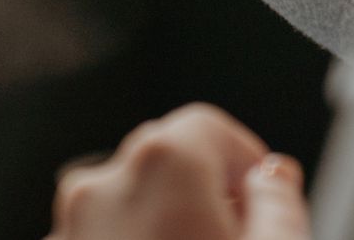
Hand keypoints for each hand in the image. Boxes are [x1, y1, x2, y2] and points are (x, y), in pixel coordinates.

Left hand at [49, 104, 310, 239]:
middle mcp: (103, 181)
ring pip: (132, 200)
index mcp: (160, 162)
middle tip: (238, 237)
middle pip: (168, 160)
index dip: (245, 161)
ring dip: (167, 222)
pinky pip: (105, 232)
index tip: (262, 196)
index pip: (209, 125)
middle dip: (206, 194)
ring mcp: (72, 223)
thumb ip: (281, 200)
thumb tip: (273, 175)